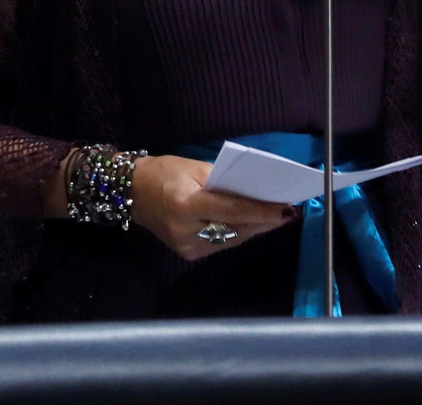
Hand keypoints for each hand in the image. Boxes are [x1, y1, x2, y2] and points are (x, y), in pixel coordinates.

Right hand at [129, 154, 298, 260]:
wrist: (133, 192)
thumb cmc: (166, 172)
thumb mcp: (196, 168)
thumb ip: (225, 182)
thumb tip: (256, 192)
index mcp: (187, 205)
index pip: (233, 210)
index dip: (261, 211)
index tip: (286, 209)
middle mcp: (186, 231)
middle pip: (235, 228)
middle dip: (264, 220)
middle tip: (288, 212)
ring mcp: (186, 246)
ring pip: (231, 239)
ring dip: (255, 228)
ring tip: (276, 217)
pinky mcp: (188, 253)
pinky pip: (221, 243)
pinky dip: (238, 233)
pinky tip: (253, 224)